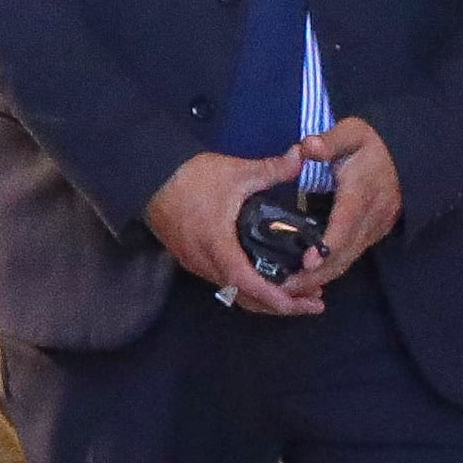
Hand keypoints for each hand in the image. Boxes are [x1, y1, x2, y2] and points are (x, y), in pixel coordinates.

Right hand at [145, 146, 319, 317]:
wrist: (147, 177)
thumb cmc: (191, 178)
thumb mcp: (236, 171)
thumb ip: (272, 168)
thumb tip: (303, 156)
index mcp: (219, 246)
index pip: (250, 284)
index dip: (279, 298)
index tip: (306, 302)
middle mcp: (206, 263)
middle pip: (246, 298)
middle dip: (282, 305)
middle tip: (315, 302)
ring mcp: (197, 264)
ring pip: (235, 293)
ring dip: (266, 298)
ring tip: (298, 294)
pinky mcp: (192, 260)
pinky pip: (225, 283)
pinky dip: (249, 288)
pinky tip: (266, 278)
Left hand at [294, 115, 402, 289]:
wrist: (406, 155)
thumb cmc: (371, 144)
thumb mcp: (351, 133)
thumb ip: (329, 141)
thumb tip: (308, 147)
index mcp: (362, 193)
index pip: (345, 224)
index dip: (328, 246)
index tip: (307, 261)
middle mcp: (371, 218)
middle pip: (345, 253)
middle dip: (316, 274)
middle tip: (284, 288)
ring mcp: (374, 229)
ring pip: (348, 260)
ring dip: (321, 278)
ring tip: (290, 290)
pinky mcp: (372, 235)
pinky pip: (351, 258)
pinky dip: (330, 270)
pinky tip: (307, 278)